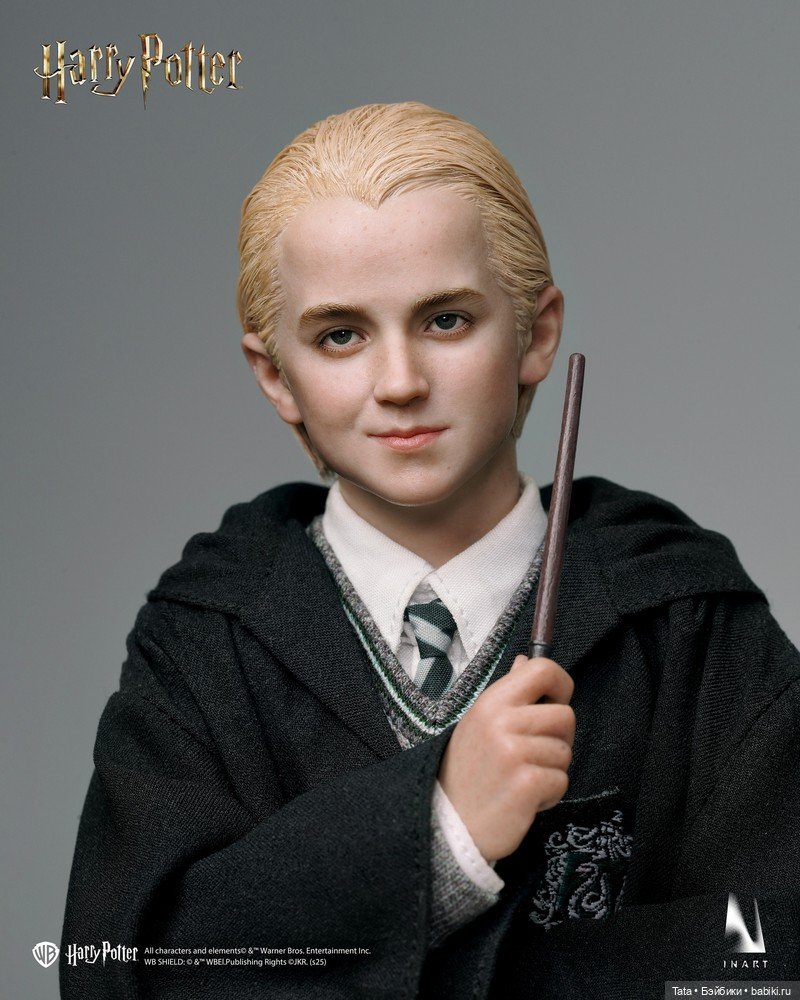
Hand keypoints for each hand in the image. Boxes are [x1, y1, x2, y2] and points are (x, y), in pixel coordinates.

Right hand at [438, 655, 574, 861]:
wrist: (448, 825)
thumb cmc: (468, 772)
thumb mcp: (479, 722)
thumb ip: (508, 691)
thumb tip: (526, 662)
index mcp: (491, 702)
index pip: (542, 669)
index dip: (560, 684)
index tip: (554, 702)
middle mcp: (501, 722)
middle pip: (565, 715)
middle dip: (558, 739)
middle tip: (533, 755)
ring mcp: (513, 753)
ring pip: (565, 752)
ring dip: (551, 770)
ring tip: (521, 778)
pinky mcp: (526, 784)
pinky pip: (562, 780)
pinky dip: (549, 794)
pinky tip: (524, 797)